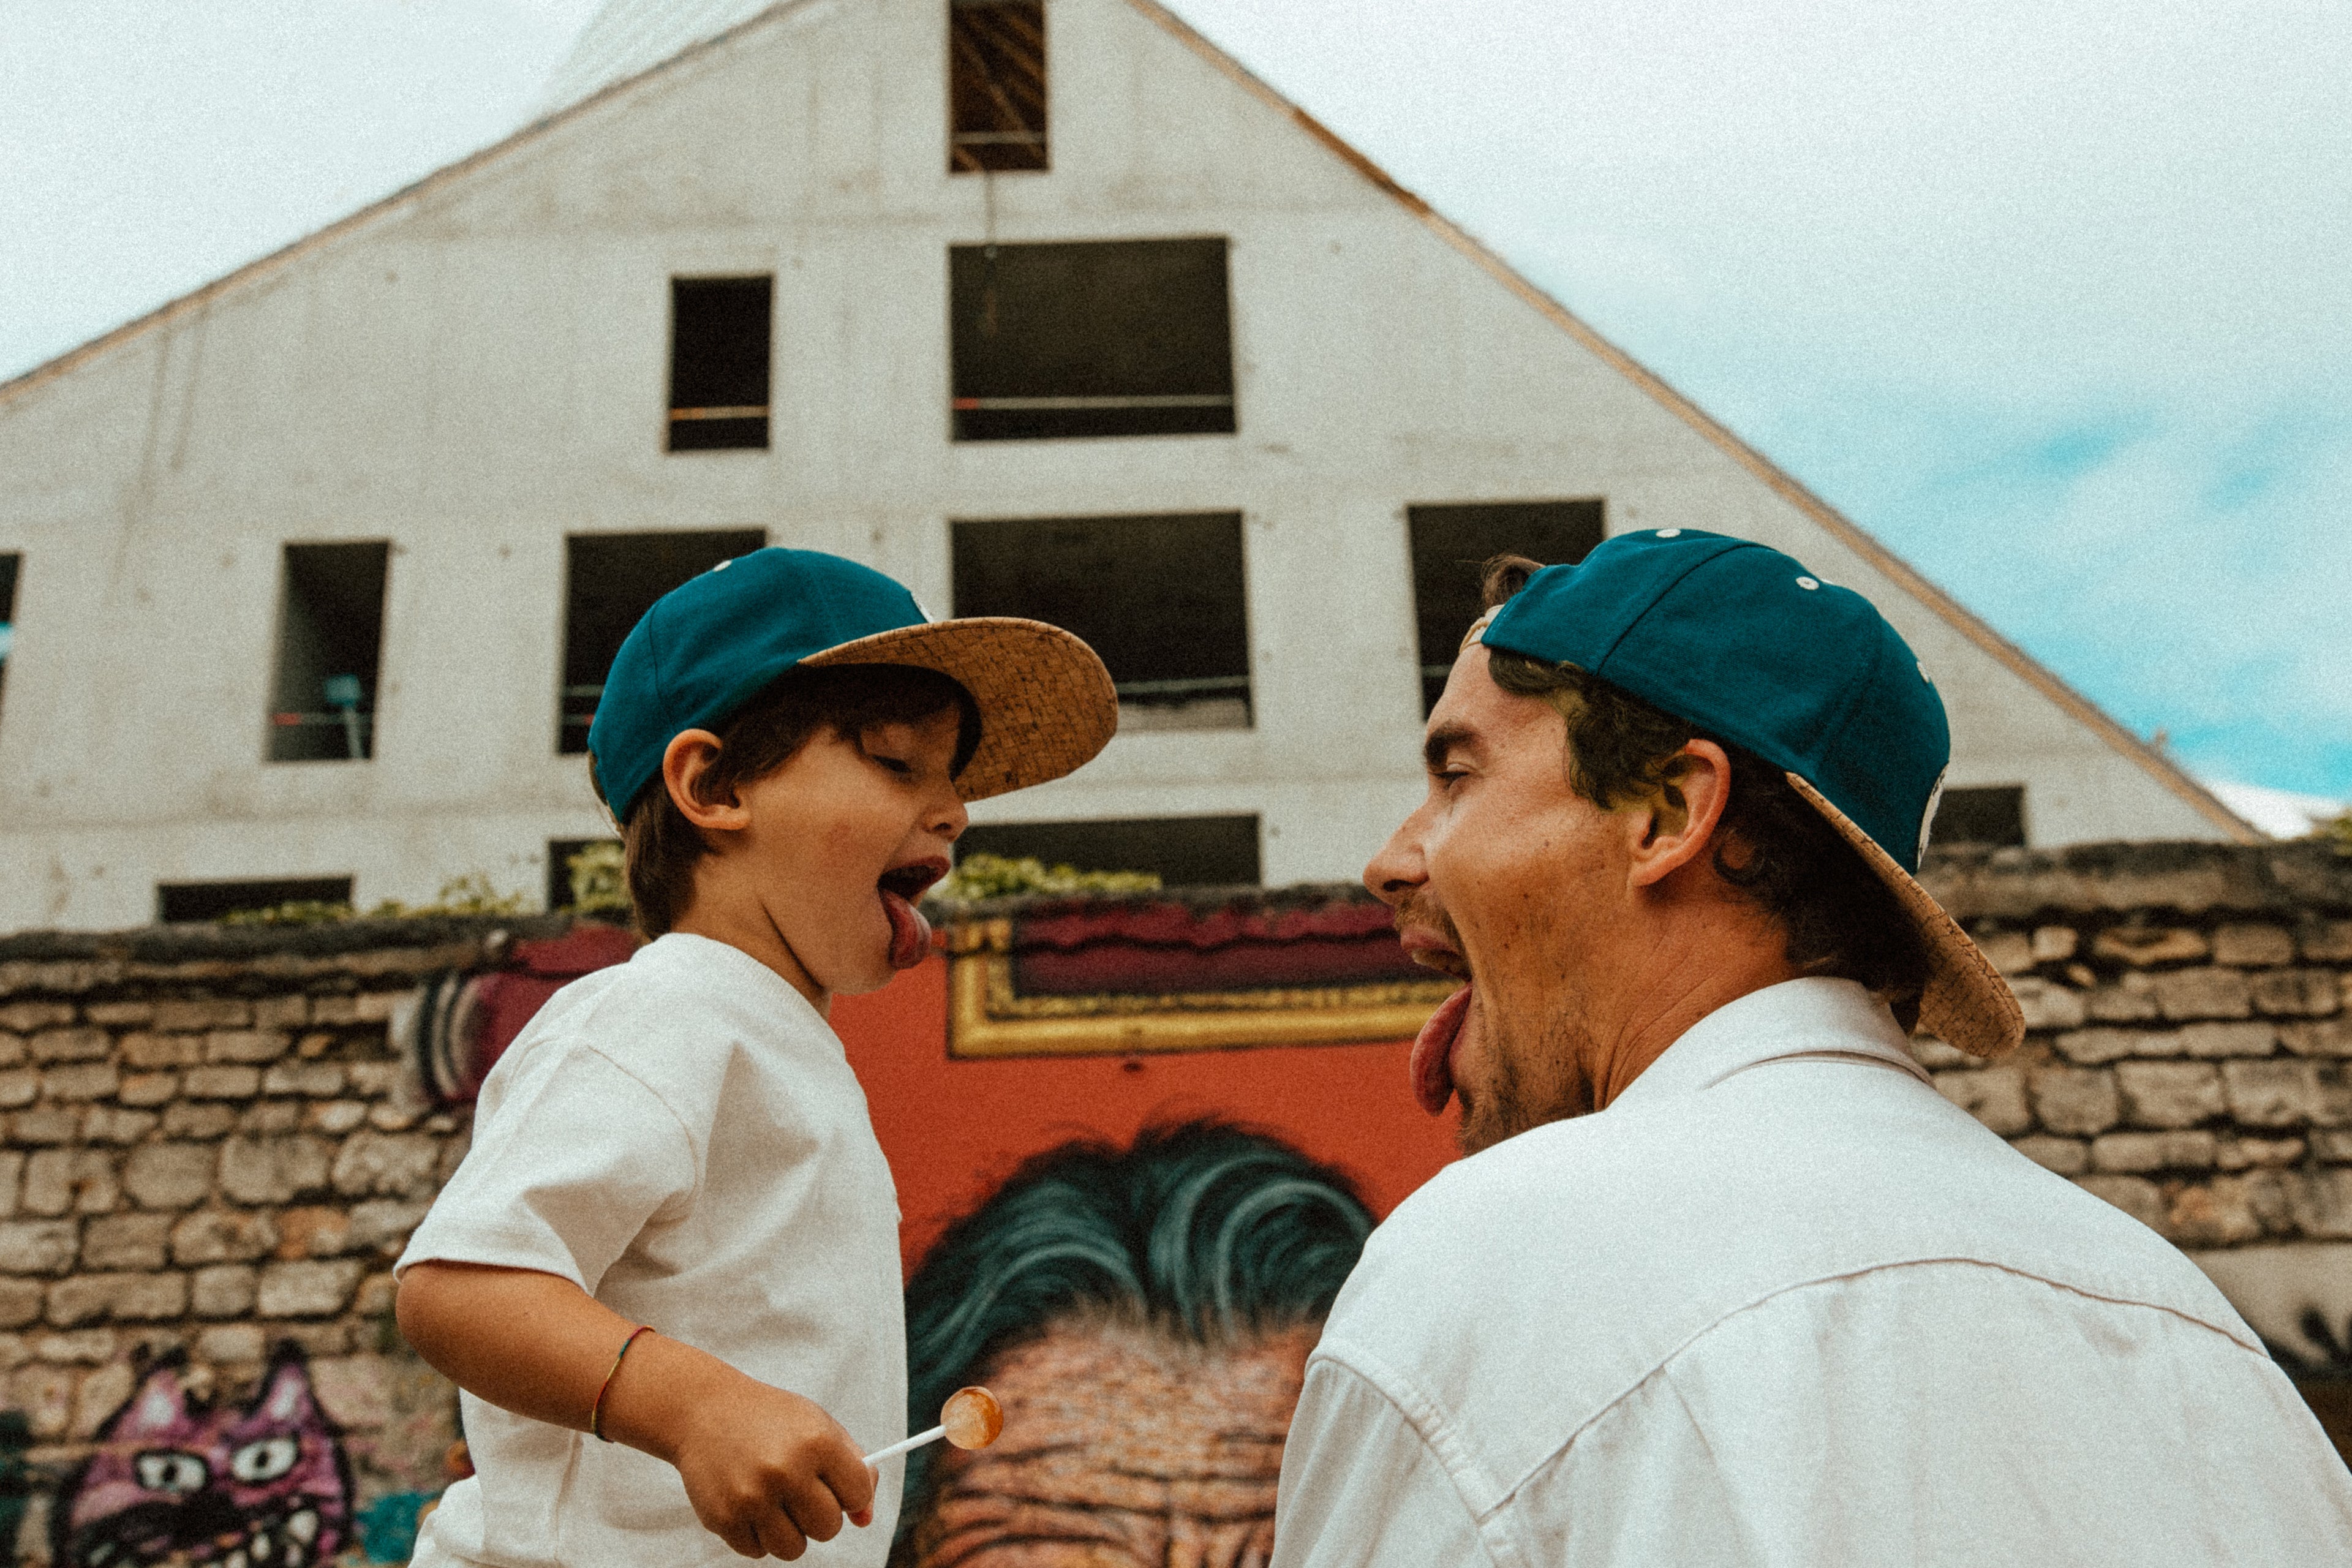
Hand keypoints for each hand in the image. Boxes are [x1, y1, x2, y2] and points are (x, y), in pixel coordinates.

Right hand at [605, 1337, 876, 1559]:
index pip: (857, 1495)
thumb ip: (853, 1469)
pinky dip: (757, 1534)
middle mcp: (786, 1470)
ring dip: (789, 1531)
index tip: (835, 1486)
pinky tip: (748, 1502)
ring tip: (774, 1500)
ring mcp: (752, 1497)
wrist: (704, 1410)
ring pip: (794, 1548)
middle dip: (820, 1516)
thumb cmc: (771, 1420)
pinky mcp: (723, 1518)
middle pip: (828, 1528)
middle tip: (800, 1493)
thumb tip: (865, 1519)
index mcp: (817, 1442)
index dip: (850, 1494)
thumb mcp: (819, 1427)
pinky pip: (757, 1551)